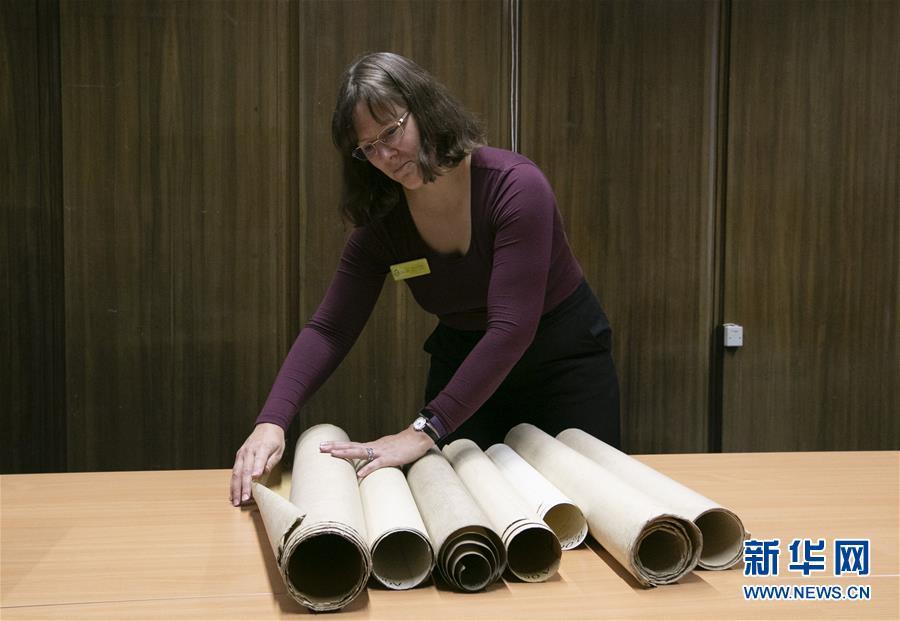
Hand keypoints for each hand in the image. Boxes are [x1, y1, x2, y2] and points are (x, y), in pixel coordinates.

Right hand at [230, 422, 284, 505]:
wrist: (267, 426)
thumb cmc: (275, 439)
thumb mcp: (279, 450)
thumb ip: (271, 462)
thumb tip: (262, 473)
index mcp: (262, 448)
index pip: (258, 461)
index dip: (256, 471)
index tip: (254, 481)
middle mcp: (249, 451)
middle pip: (245, 470)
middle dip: (244, 486)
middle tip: (244, 499)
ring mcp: (242, 453)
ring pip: (236, 472)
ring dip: (235, 488)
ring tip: (236, 501)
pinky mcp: (238, 456)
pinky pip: (234, 471)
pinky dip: (233, 483)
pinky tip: (232, 493)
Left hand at [319, 425, 434, 478]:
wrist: (419, 438)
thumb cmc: (405, 445)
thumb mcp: (389, 451)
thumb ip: (379, 457)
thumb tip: (371, 466)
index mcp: (373, 446)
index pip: (352, 445)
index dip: (338, 446)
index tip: (325, 446)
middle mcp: (374, 447)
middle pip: (351, 446)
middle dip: (335, 447)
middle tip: (320, 447)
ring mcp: (381, 452)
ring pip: (360, 452)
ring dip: (346, 453)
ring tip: (332, 454)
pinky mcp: (390, 458)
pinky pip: (377, 464)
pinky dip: (367, 469)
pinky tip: (359, 474)